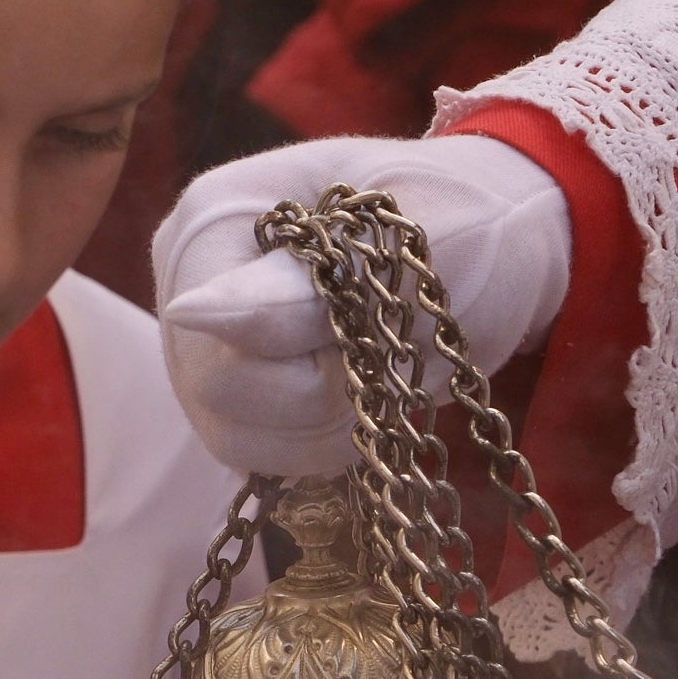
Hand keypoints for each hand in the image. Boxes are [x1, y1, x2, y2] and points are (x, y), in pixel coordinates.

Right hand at [153, 133, 571, 475]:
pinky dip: (329, 439)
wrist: (494, 246)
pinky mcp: (231, 395)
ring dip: (332, 422)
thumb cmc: (462, 223)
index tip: (375, 319)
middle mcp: (183, 284)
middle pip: (220, 399)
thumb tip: (190, 313)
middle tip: (388, 343)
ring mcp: (200, 346)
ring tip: (381, 361)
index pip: (214, 345)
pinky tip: (365, 388)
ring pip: (240, 439)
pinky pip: (263, 457)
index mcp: (210, 221)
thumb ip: (300, 286)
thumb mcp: (407, 249)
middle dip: (324, 392)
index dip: (305, 361)